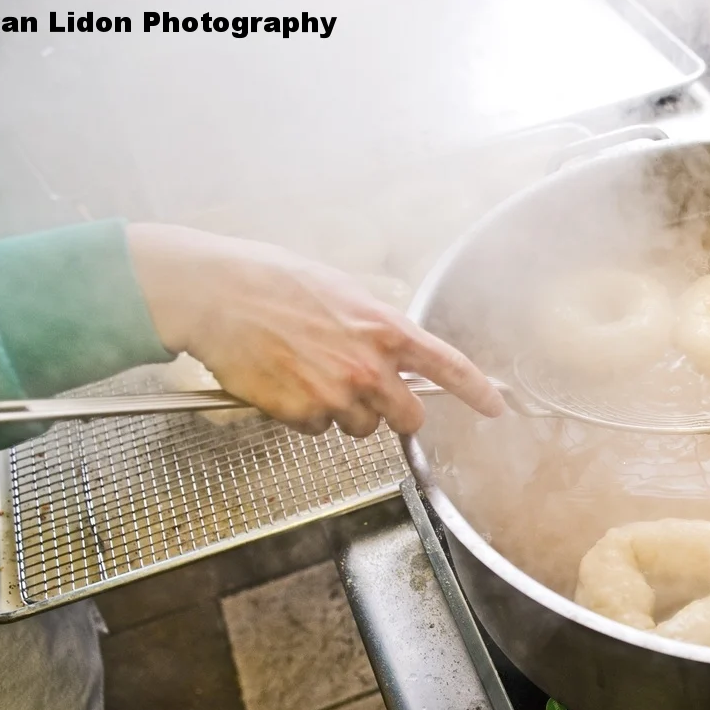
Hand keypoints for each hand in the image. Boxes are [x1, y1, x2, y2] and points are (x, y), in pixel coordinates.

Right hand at [126, 223, 503, 436]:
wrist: (214, 293)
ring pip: (361, 427)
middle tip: (367, 394)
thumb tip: (397, 348)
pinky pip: (317, 429)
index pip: (450, 367)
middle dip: (394, 413)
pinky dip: (303, 413)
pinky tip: (283, 381)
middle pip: (408, 418)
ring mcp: (336, 393)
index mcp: (386, 328)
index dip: (478, 392)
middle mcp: (369, 365)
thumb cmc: (271, 281)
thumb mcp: (341, 291)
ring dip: (342, 410)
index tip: (496, 408)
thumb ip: (376, 326)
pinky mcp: (302, 412)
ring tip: (308, 371)